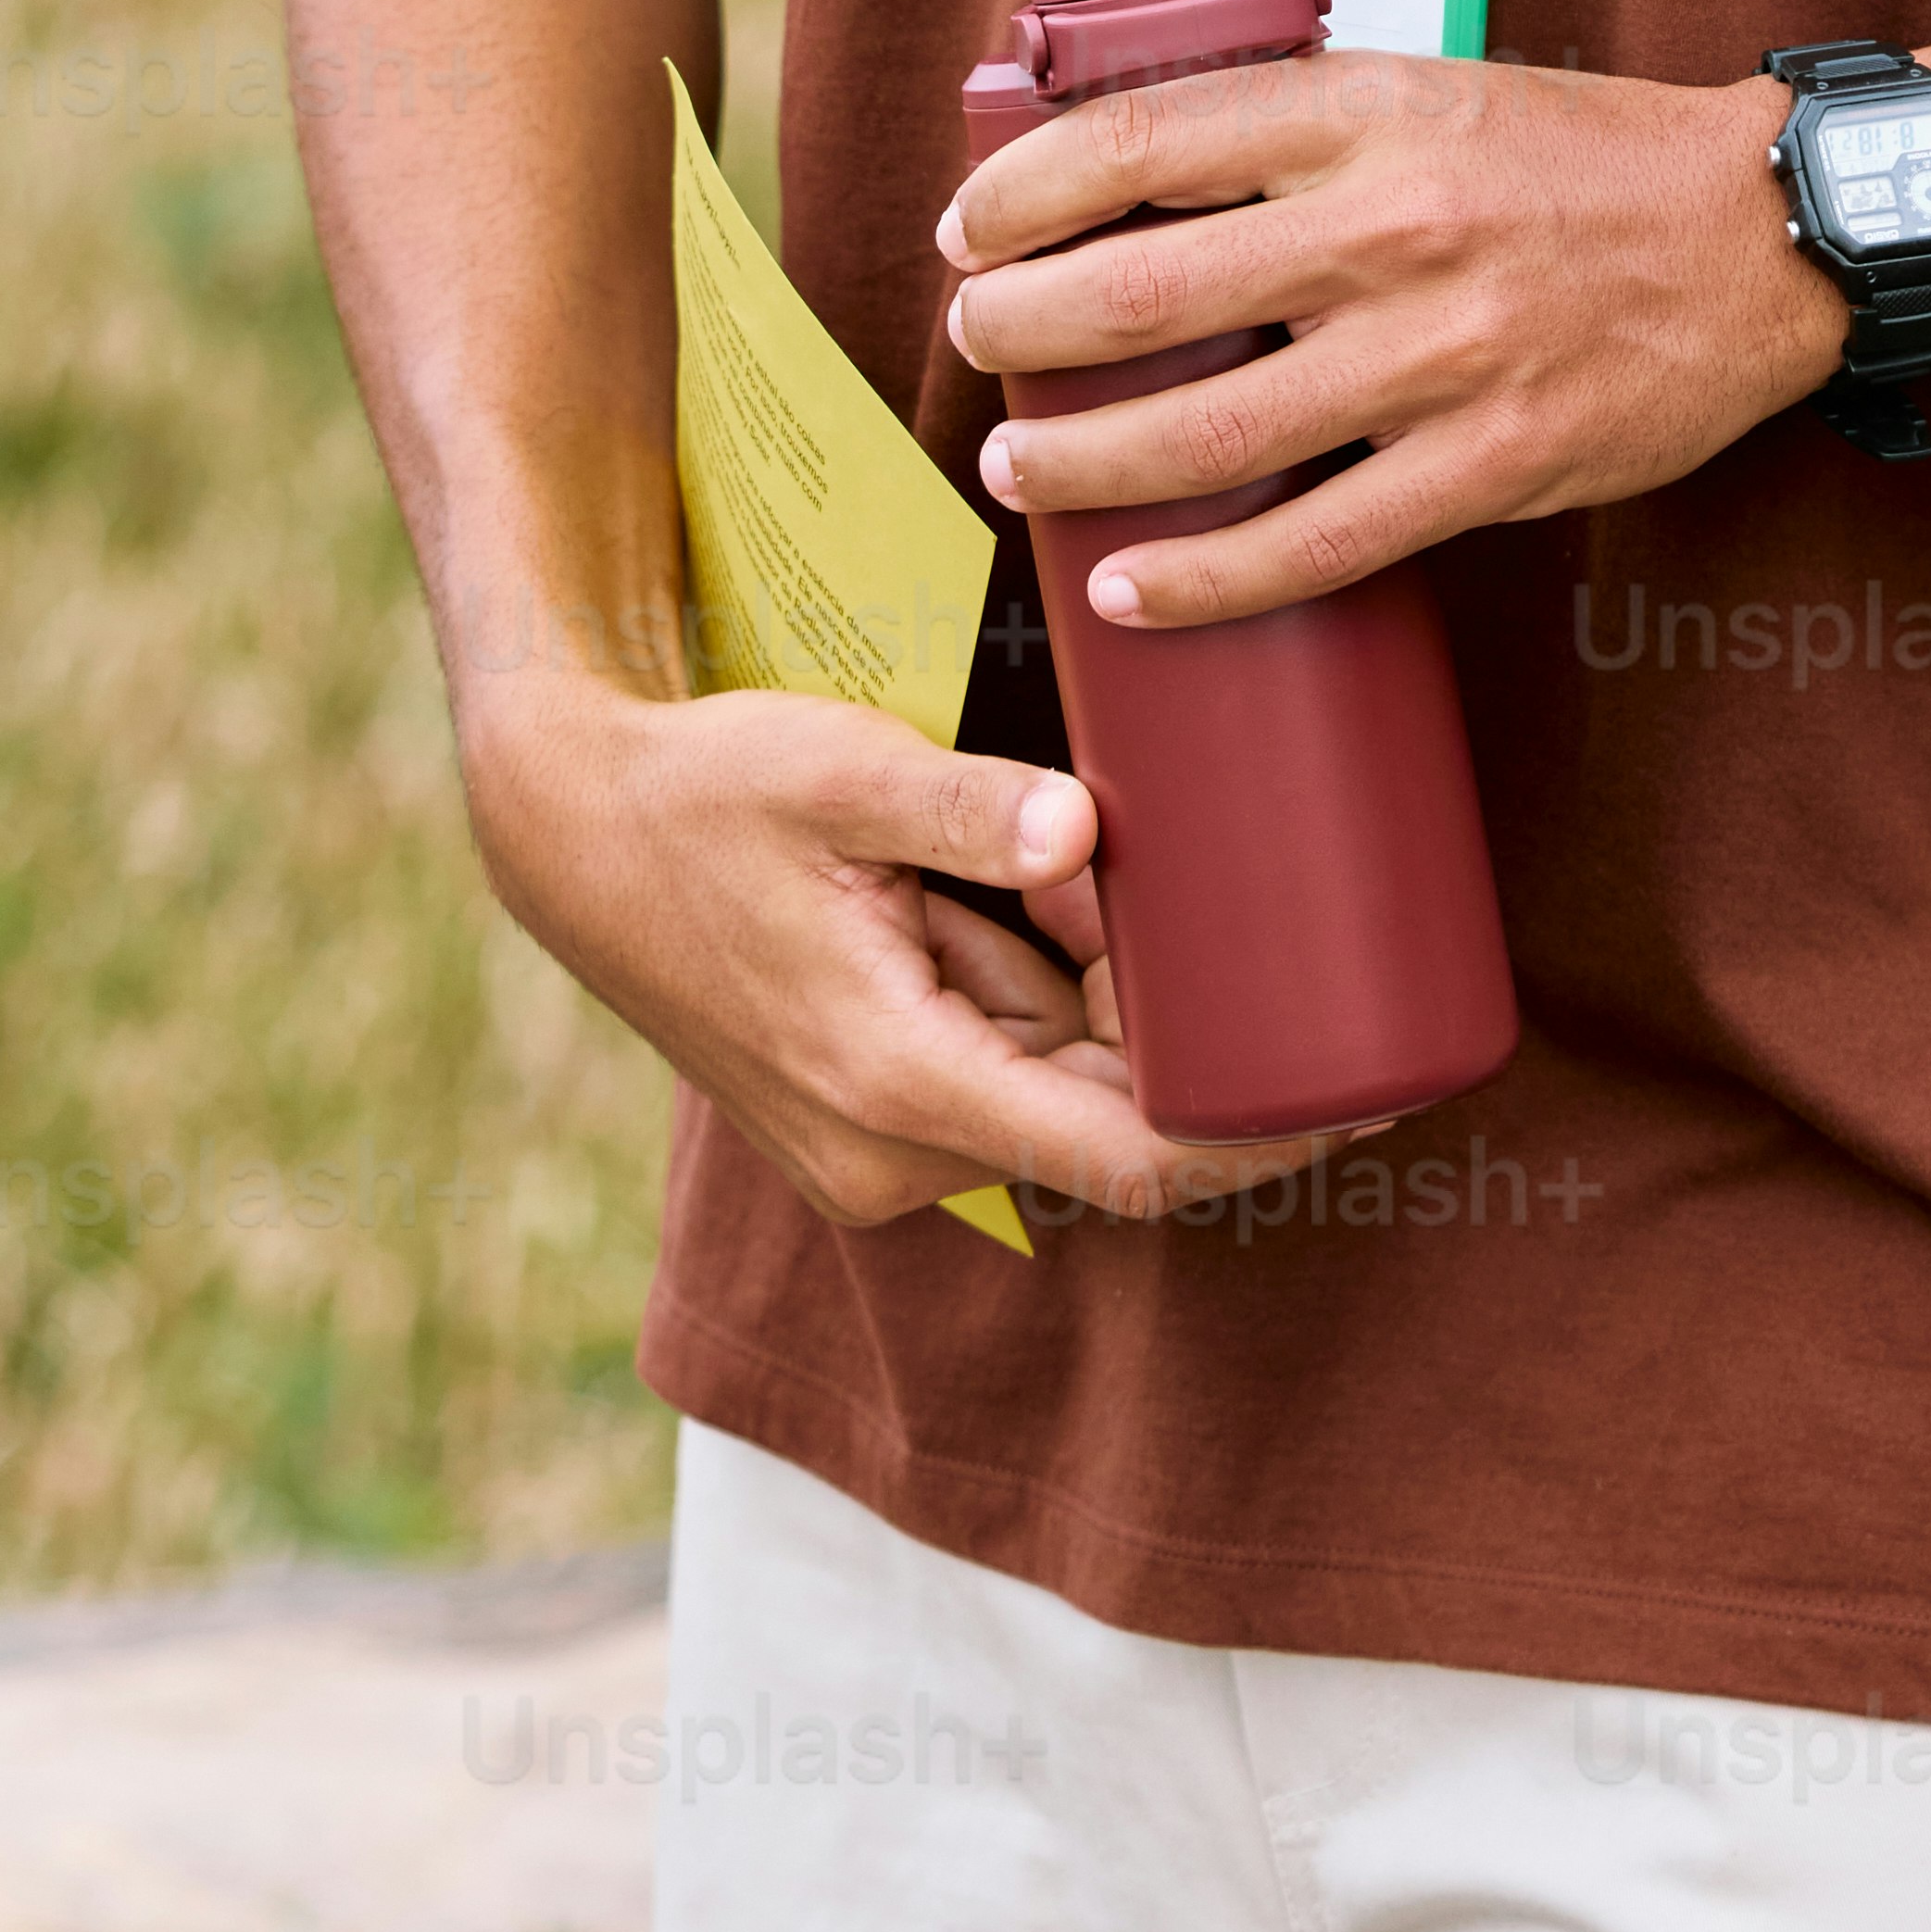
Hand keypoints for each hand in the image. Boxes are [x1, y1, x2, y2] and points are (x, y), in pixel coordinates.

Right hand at [456, 665, 1390, 1229]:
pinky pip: (993, 1065)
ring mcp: (870, 1148)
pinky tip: (1005, 887)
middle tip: (1180, 881)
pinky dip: (1025, 986)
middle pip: (1096, 1112)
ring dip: (1080, 983)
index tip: (1360, 1098)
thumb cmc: (705, 791)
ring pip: (1048, 1080)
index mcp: (896, 1087)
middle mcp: (888, 1154)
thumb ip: (968, 806)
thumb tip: (1088, 833)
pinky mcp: (862, 1115)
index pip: (1127, 1162)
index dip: (1258, 1141)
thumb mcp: (839, 770)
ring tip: (1038, 855)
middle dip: (1162, 1009)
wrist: (570, 831)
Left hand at [939, 50, 1833, 629]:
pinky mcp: (1493, 463)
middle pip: (1145, 292)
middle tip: (976, 342)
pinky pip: (1316, 543)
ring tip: (1020, 465)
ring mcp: (1444, 354)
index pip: (1143, 140)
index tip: (970, 228)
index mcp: (1369, 112)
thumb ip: (1302, 133)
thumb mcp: (1433, 92)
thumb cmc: (1581, 160)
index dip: (1025, 190)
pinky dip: (1206, 581)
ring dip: (1082, 462)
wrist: (1758, 232)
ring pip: (1211, 433)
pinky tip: (1132, 589)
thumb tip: (1136, 188)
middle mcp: (1394, 225)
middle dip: (1023, 328)